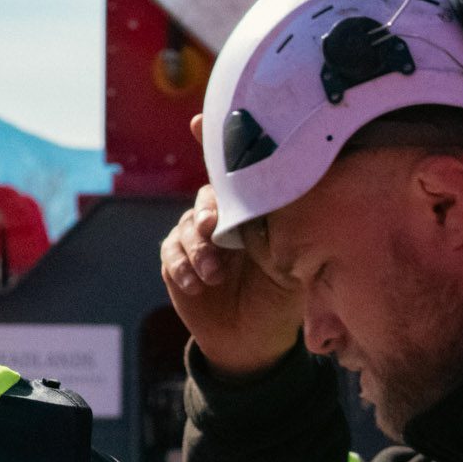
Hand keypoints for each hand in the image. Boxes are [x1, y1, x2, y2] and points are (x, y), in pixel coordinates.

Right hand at [158, 118, 303, 378]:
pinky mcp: (176, 263)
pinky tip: (197, 283)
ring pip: (187, 228)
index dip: (212, 144)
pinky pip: (171, 255)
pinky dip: (182, 267)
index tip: (196, 121)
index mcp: (251, 213)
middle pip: (206, 199)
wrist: (253, 340)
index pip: (233, 175)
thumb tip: (278, 208)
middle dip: (207, 212)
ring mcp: (195, 240)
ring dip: (197, 249)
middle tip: (214, 230)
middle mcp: (221, 220)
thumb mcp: (291, 266)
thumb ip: (282, 238)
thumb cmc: (280, 298)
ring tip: (213, 275)